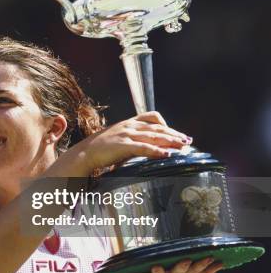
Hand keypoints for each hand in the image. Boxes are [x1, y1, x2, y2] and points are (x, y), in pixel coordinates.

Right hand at [76, 111, 191, 173]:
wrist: (85, 153)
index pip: (152, 117)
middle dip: (174, 134)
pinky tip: (167, 155)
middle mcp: (130, 126)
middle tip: (187, 140)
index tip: (177, 133)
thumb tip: (145, 149)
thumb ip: (132, 141)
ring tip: (183, 146)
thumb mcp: (118, 140)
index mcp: (128, 123)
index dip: (167, 125)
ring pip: (154, 136)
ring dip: (171, 141)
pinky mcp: (123, 145)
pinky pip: (144, 148)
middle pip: (157, 127)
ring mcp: (126, 135)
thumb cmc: (100, 149)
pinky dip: (157, 151)